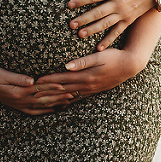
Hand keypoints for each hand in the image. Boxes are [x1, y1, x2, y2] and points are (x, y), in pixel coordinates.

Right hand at [0, 63, 70, 115]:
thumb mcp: (4, 74)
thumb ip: (18, 78)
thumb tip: (32, 80)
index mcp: (19, 91)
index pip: (40, 89)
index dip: (53, 87)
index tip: (65, 86)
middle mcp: (21, 100)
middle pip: (44, 99)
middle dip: (59, 97)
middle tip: (73, 95)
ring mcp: (19, 104)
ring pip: (41, 106)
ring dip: (55, 104)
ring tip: (68, 103)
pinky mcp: (17, 105)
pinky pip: (33, 111)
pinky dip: (44, 112)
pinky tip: (52, 111)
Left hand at [35, 45, 151, 99]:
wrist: (129, 66)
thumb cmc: (114, 57)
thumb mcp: (99, 56)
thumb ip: (83, 61)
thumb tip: (67, 65)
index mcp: (85, 76)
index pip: (61, 79)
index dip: (47, 80)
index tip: (34, 82)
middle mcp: (86, 85)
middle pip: (61, 90)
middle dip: (46, 93)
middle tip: (30, 96)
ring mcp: (89, 90)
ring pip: (67, 96)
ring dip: (53, 99)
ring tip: (40, 103)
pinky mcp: (93, 90)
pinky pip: (76, 99)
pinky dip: (66, 102)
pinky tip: (59, 106)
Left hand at [67, 0, 155, 48]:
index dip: (81, 1)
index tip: (69, 5)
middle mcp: (118, 3)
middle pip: (98, 12)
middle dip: (83, 19)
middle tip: (71, 24)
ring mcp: (124, 13)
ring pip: (106, 23)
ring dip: (93, 30)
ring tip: (80, 35)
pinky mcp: (129, 20)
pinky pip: (117, 31)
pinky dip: (108, 39)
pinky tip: (99, 48)